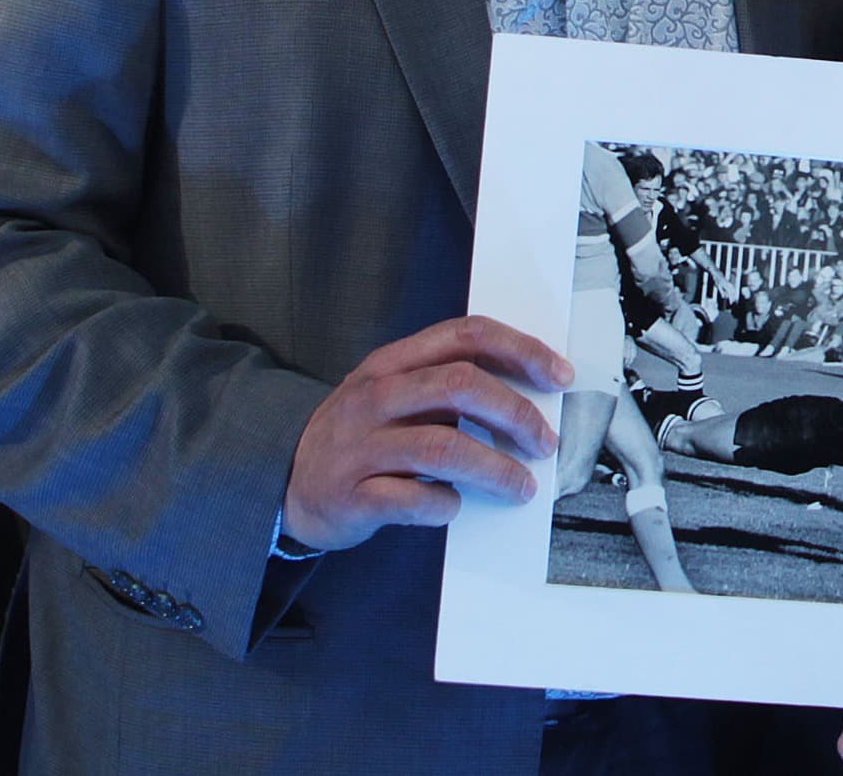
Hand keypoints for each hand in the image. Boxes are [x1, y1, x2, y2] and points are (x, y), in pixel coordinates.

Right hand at [279, 315, 568, 553]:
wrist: (284, 481)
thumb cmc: (357, 437)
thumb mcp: (392, 394)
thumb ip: (445, 387)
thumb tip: (525, 397)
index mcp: (393, 363)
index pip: (466, 336)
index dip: (520, 350)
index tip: (558, 375)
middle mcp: (375, 397)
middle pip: (459, 386)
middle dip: (514, 413)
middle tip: (543, 441)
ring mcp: (360, 447)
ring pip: (442, 447)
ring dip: (494, 468)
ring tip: (521, 486)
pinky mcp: (352, 496)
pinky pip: (411, 500)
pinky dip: (444, 505)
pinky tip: (454, 506)